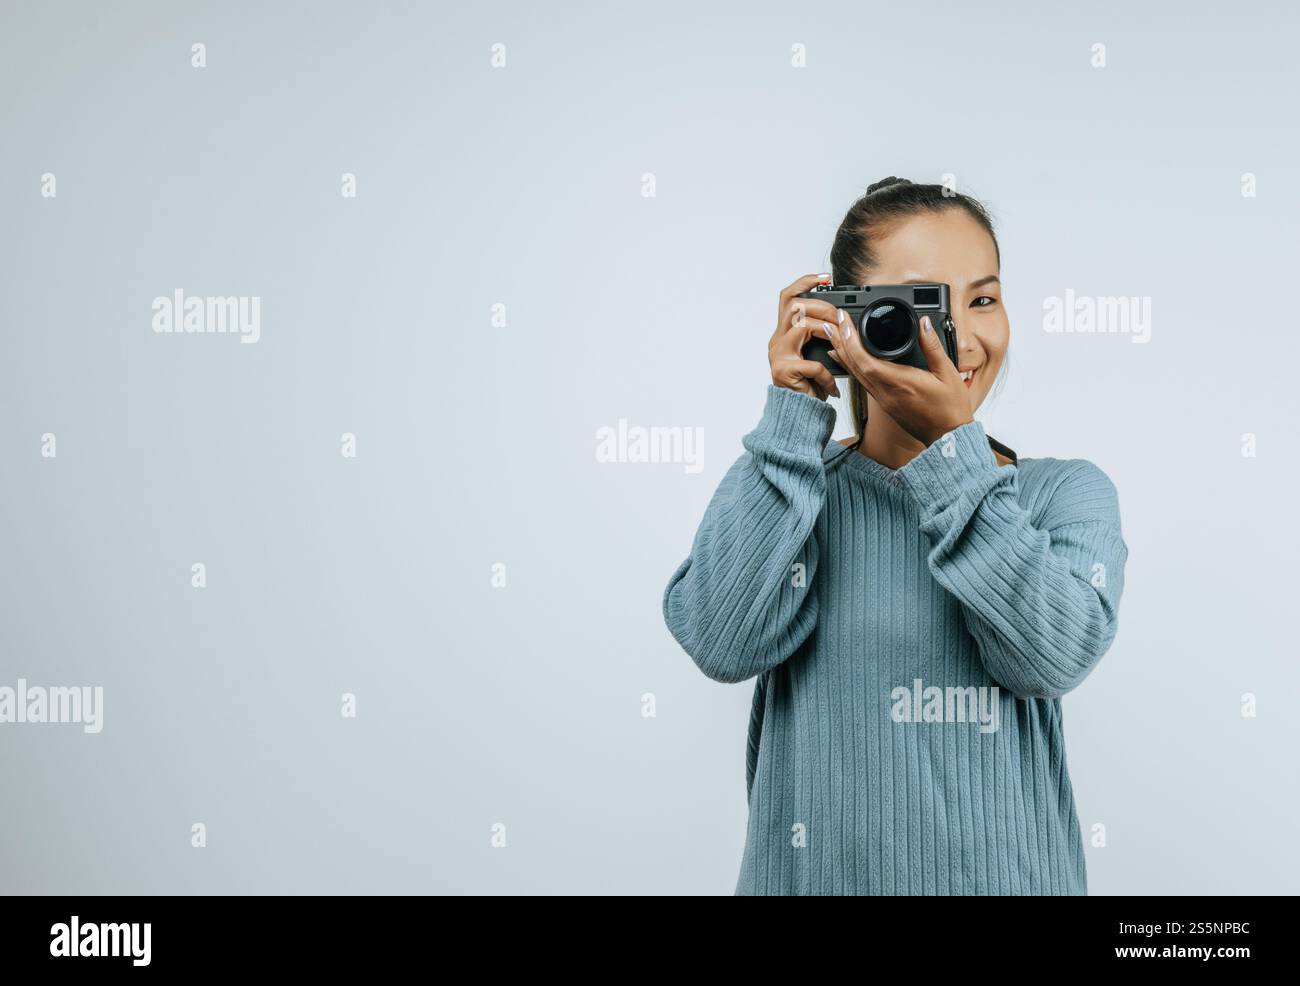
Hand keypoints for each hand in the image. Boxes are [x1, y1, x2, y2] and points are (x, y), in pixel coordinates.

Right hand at [768, 274, 842, 400]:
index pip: (787, 298)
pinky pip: (813, 363)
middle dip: (821, 306)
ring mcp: (778, 356)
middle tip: (839, 315)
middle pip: (794, 305)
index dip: (804, 283)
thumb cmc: (809, 386)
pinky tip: (832, 385)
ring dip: (826, 330)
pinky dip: (828, 374)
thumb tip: (841, 318)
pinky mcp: (784, 372)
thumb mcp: (815, 355)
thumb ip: (820, 335)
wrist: (798, 415)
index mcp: (783, 334)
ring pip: (802, 325)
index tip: (825, 278)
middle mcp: (776, 341)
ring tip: (840, 342)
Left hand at [828, 314, 972, 445]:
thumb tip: (924, 323)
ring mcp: (883, 399)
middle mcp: (885, 392)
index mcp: (900, 382)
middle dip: (840, 342)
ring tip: (831, 336)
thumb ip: (933, 346)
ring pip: (855, 374)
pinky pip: (862, 382)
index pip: (865, 360)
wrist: (948, 438)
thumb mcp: (948, 373)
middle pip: (853, 366)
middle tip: (829, 324)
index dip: (850, 340)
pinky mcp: (884, 403)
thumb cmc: (950, 409)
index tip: (844, 322)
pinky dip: (851, 367)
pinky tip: (845, 359)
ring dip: (842, 354)